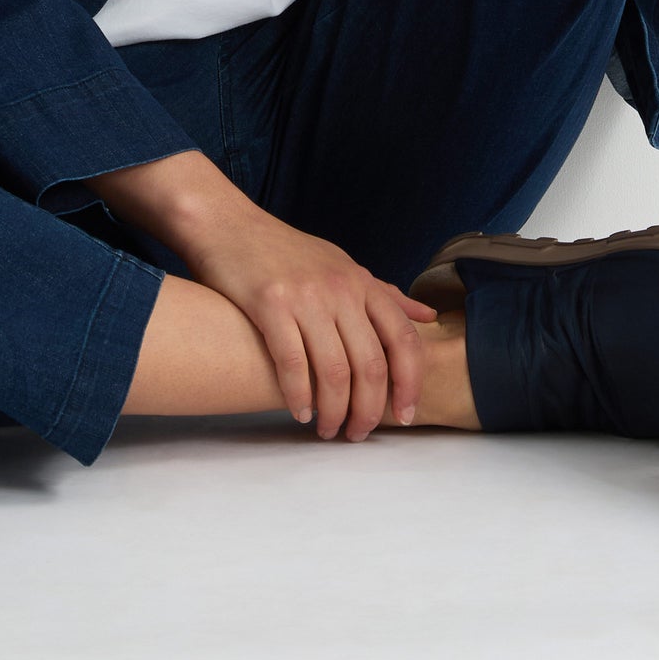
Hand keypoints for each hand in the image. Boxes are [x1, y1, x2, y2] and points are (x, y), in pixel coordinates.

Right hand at [181, 193, 439, 440]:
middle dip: (368, 409)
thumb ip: (384, 295)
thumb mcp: (343, 265)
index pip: (403, 339)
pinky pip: (292, 364)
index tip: (404, 415)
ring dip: (335, 412)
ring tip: (329, 430)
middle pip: (370, 364)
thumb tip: (428, 317)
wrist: (229, 225)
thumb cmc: (287, 252)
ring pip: (334, 371)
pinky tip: (299, 413)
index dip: (409, 383)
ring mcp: (307, 296)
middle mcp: (341, 289)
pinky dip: (299, 397)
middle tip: (358, 434)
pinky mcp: (270, 304)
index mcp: (363, 282)